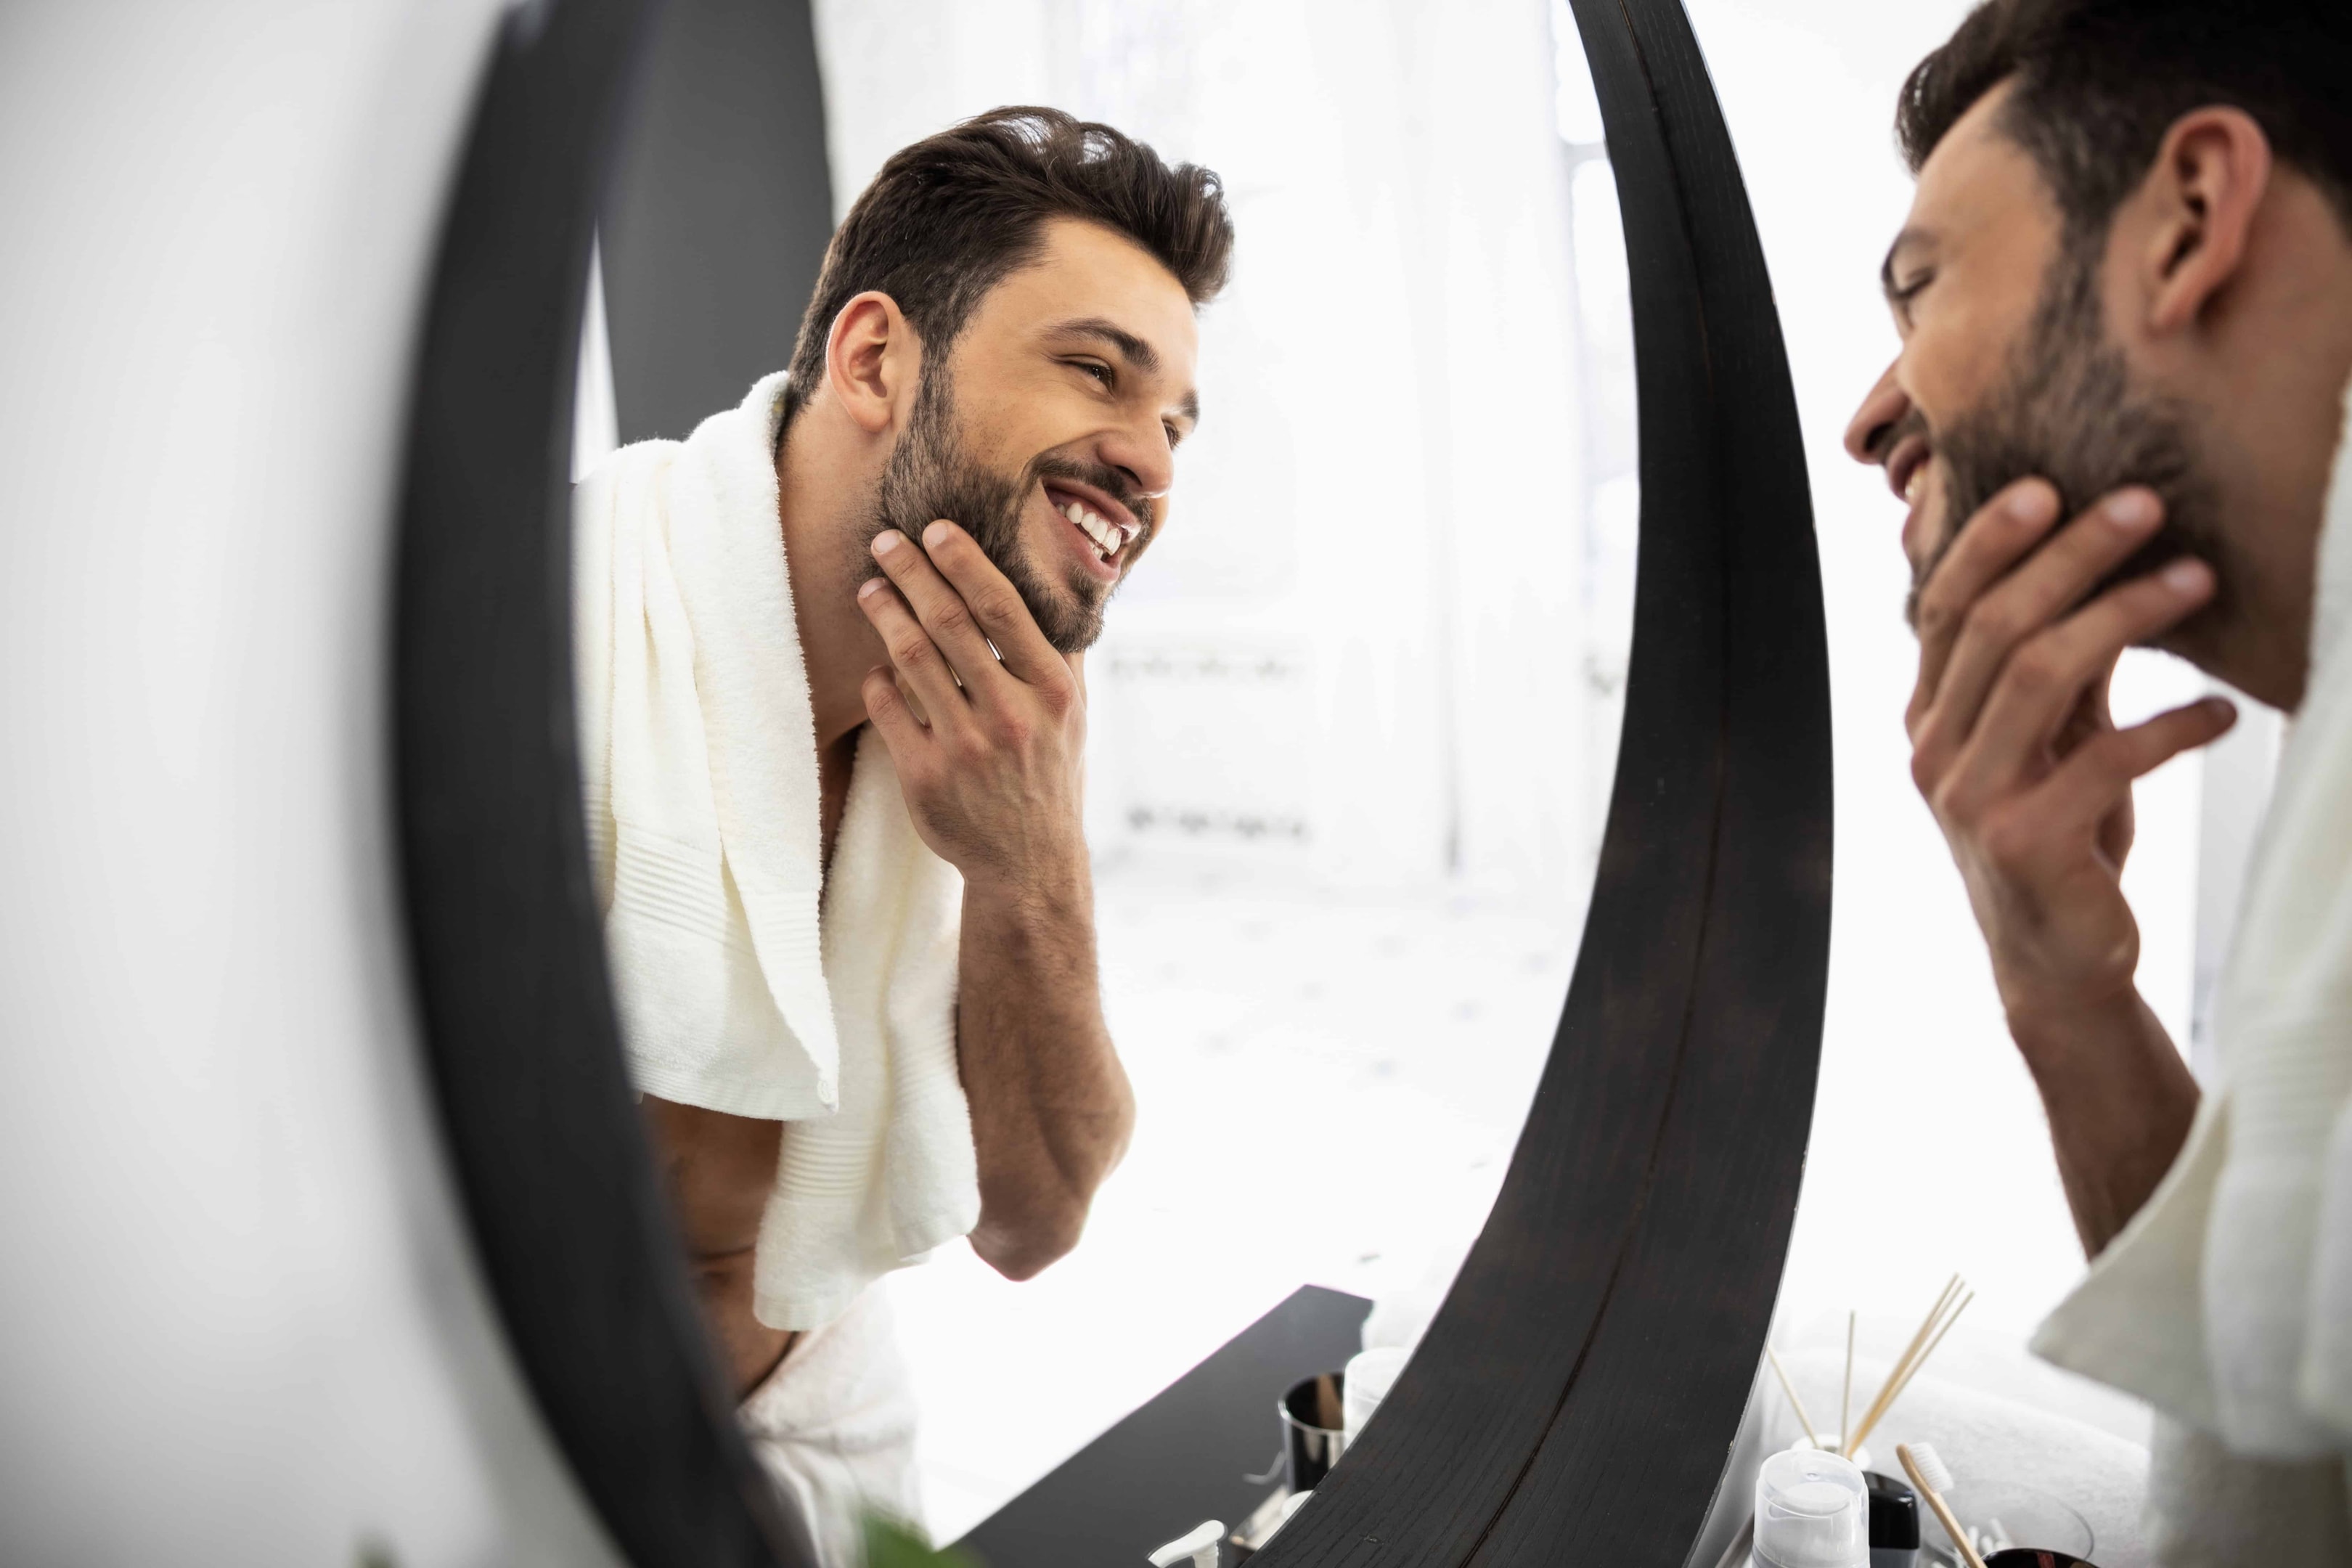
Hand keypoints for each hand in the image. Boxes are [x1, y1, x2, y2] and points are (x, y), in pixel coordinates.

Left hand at [857, 520, 1087, 891]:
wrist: (1028, 862)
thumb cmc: (1049, 773)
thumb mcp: (1073, 712)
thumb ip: (1062, 650)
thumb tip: (1061, 579)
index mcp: (1051, 689)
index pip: (1002, 607)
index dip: (963, 561)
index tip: (935, 529)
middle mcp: (1010, 714)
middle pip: (948, 622)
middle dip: (911, 573)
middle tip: (885, 543)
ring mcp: (965, 746)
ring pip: (910, 658)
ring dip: (884, 613)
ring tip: (869, 589)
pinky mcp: (925, 775)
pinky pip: (887, 707)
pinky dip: (878, 677)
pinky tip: (878, 663)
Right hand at [1907, 479, 2236, 1029]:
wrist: (2055, 960)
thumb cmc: (2057, 838)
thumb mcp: (2048, 742)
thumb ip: (2053, 666)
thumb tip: (2090, 566)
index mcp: (1929, 716)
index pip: (1944, 606)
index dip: (1989, 540)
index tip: (2050, 484)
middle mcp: (1934, 748)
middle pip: (1995, 624)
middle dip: (2072, 554)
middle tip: (2146, 504)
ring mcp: (1971, 796)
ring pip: (2039, 673)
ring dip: (2126, 614)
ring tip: (2200, 579)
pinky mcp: (2024, 839)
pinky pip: (2102, 758)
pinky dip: (2170, 726)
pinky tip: (2219, 714)